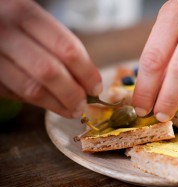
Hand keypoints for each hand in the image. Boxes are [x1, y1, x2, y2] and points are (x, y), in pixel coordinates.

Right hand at [0, 0, 102, 117]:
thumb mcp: (39, 26)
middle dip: (72, 93)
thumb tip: (90, 84)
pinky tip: (51, 104)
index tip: (96, 87)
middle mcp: (5, 32)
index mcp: (26, 14)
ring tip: (72, 110)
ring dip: (57, 104)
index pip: (66, 48)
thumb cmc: (19, 29)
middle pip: (49, 70)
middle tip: (83, 104)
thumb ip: (62, 50)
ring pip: (31, 88)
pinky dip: (39, 103)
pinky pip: (16, 95)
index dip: (86, 72)